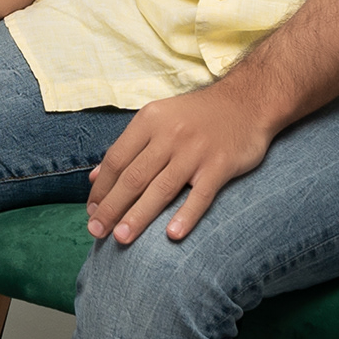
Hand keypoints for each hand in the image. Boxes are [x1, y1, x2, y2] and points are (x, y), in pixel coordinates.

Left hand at [87, 81, 275, 243]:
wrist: (248, 101)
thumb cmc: (197, 115)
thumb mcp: (158, 119)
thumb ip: (128, 147)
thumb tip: (94, 177)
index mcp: (150, 121)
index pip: (117, 159)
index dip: (101, 188)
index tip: (91, 211)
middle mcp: (170, 135)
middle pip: (134, 177)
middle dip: (112, 207)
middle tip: (97, 231)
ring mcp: (196, 151)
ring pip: (161, 189)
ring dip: (138, 216)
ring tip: (121, 238)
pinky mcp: (221, 165)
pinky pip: (201, 195)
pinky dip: (186, 215)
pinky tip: (172, 235)